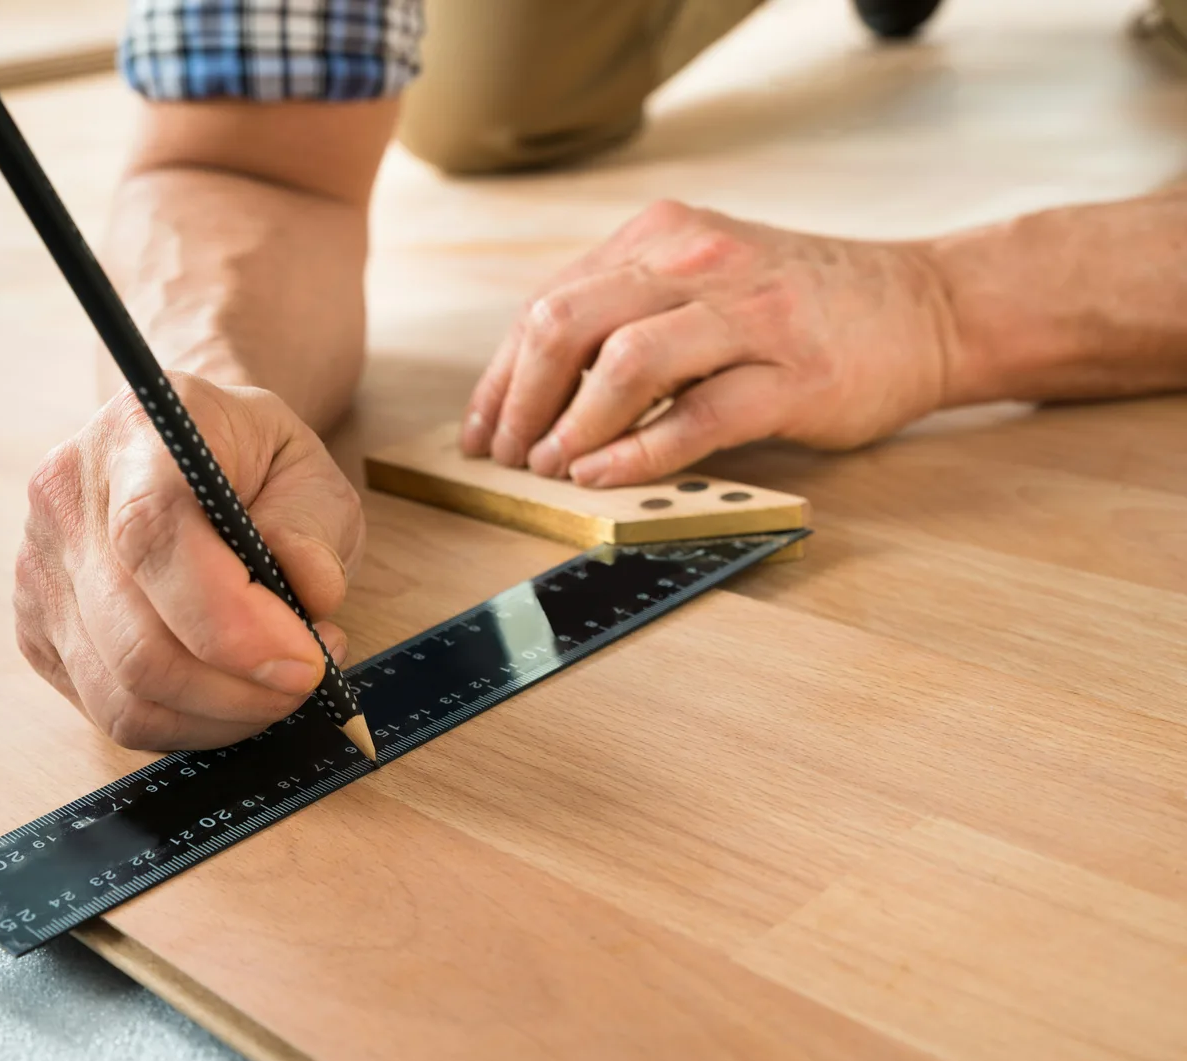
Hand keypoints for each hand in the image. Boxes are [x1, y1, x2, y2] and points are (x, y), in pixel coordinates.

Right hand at [14, 373, 363, 750]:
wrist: (192, 452)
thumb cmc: (254, 461)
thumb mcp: (308, 468)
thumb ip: (312, 529)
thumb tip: (312, 596)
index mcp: (136, 436)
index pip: (153, 536)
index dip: (230, 621)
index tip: (304, 660)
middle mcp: (66, 500)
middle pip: (137, 642)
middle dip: (241, 689)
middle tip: (308, 679)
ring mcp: (39, 570)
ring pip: (123, 695)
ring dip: (221, 715)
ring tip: (279, 682)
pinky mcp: (35, 631)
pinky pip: (111, 712)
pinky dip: (187, 722)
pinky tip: (232, 690)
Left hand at [460, 200, 962, 484]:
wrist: (927, 306)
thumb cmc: (799, 307)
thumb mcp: (701, 281)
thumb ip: (627, 312)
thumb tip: (534, 388)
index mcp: (662, 237)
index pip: (550, 302)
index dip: (502, 374)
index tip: (481, 429)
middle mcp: (696, 262)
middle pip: (569, 322)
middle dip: (520, 398)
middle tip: (504, 454)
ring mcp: (748, 315)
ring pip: (625, 362)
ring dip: (570, 424)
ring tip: (547, 466)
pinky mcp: (792, 375)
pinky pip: (697, 414)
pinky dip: (637, 450)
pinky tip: (601, 475)